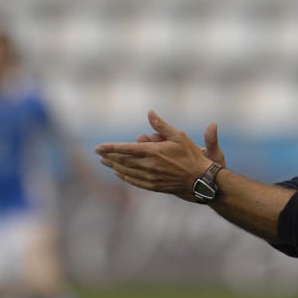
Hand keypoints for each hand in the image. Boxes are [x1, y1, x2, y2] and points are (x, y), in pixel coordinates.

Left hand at [95, 110, 223, 202]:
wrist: (200, 179)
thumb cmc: (191, 155)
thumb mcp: (178, 135)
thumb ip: (161, 125)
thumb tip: (149, 112)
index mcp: (153, 151)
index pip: (126, 149)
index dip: (110, 148)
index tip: (98, 148)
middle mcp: (149, 165)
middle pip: (123, 161)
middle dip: (109, 157)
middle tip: (99, 154)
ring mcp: (150, 177)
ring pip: (127, 171)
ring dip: (114, 166)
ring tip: (105, 163)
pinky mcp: (154, 186)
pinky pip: (134, 181)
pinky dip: (125, 177)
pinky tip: (120, 174)